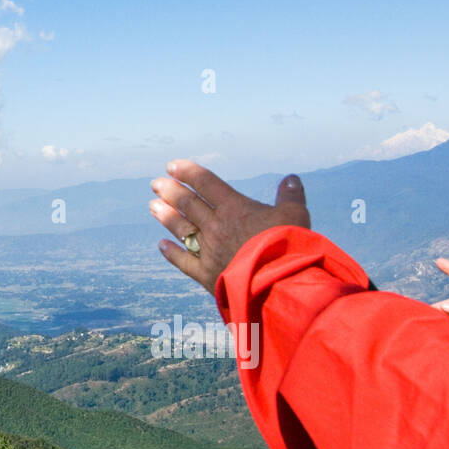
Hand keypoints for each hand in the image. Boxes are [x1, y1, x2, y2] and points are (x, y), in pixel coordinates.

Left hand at [150, 160, 310, 294]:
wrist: (279, 282)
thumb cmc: (289, 245)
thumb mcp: (296, 215)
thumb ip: (291, 195)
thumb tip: (292, 178)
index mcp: (235, 208)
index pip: (206, 183)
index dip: (188, 172)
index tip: (172, 166)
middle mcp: (216, 226)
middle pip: (188, 204)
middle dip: (171, 192)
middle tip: (156, 184)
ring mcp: (209, 250)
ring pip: (182, 229)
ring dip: (167, 216)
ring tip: (153, 206)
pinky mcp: (207, 274)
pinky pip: (184, 261)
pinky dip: (172, 253)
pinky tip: (161, 246)